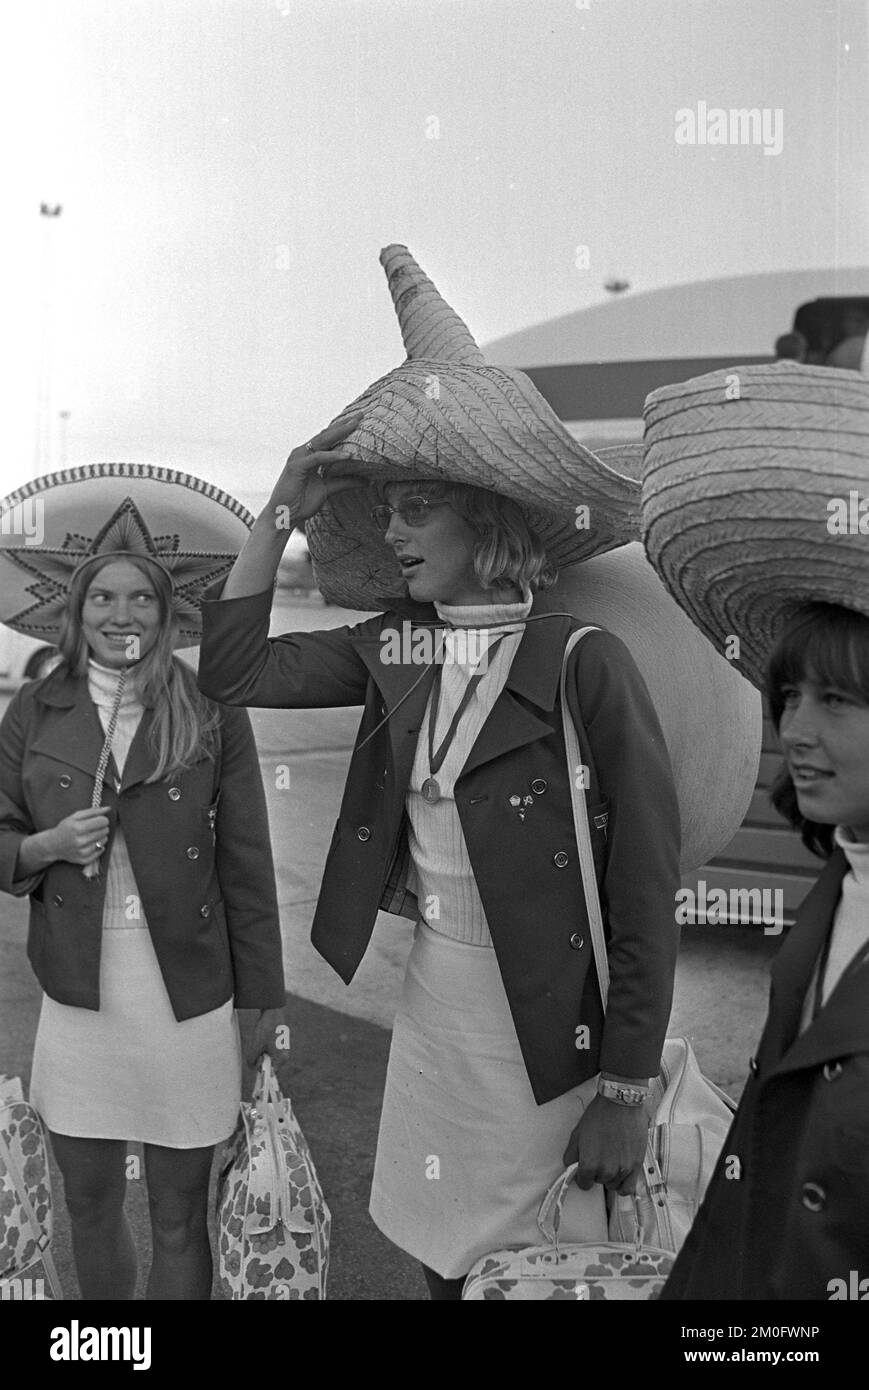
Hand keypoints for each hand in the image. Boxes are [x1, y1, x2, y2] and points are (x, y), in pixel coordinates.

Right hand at [44, 807, 110, 865]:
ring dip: (101, 836)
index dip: (103, 819)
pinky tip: (91, 843)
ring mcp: (82, 852)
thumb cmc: (66, 828)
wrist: (53, 845)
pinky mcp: (84, 860)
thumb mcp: (75, 816)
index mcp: (78, 828)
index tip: (99, 819)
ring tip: (92, 835)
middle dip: (102, 827)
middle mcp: (80, 841)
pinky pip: (100, 851)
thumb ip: (93, 811)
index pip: (102, 821)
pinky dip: (99, 846)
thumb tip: (108, 808)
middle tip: (94, 828)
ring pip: (104, 841)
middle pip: (104, 831)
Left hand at [238, 1005, 293, 1094]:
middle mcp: (284, 1055)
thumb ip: (252, 1061)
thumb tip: (252, 1067)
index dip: (261, 1074)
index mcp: (281, 1059)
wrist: (272, 1011)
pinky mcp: (280, 1043)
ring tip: (259, 1042)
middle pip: (268, 1066)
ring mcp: (283, 1049)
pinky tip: (262, 1038)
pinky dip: (263, 1048)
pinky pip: (269, 1050)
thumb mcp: (255, 1047)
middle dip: (260, 1061)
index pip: (270, 1074)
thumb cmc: (265, 1029)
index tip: (255, 1075)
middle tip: (256, 1052)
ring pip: (268, 1057)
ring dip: (261, 1054)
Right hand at [264, 412, 365, 527]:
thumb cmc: (301, 502)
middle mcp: (304, 453)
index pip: (329, 438)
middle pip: (327, 435)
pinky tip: (348, 455)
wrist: (284, 516)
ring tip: (356, 425)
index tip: (361, 420)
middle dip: (345, 425)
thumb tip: (367, 481)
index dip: (344, 429)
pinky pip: (318, 458)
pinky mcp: (296, 466)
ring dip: (340, 432)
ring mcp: (299, 458)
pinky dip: (333, 456)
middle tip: (361, 415)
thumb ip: (345, 482)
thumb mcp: (329, 490)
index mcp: (310, 456)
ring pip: (322, 441)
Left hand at [562, 1094, 649, 1194]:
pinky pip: (628, 1189)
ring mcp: (622, 1170)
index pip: (583, 1183)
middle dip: (597, 1171)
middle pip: (599, 1182)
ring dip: (611, 1175)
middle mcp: (606, 1171)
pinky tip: (621, 1175)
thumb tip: (571, 1166)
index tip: (586, 1168)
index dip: (583, 1174)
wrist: (621, 1102)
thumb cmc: (600, 1114)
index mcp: (589, 1164)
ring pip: (613, 1184)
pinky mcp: (636, 1165)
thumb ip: (571, 1155)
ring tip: (612, 1158)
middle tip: (600, 1155)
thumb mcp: (577, 1133)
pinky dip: (623, 1185)